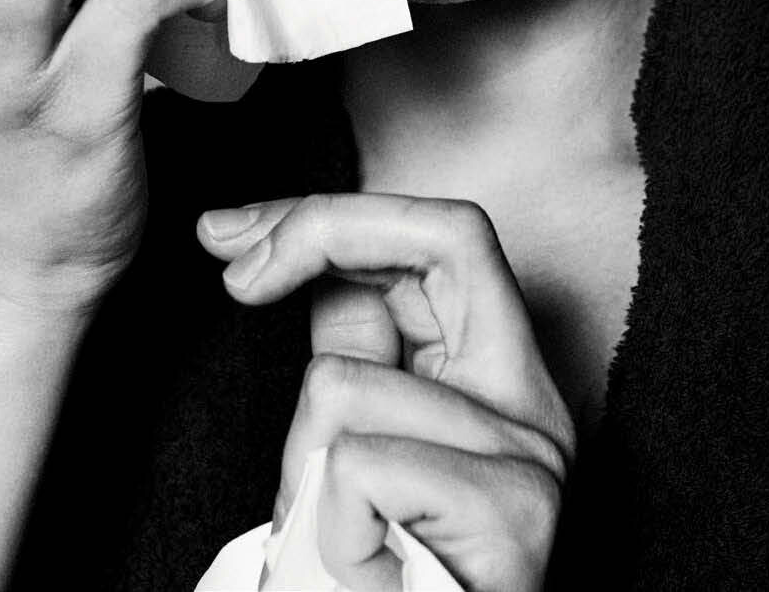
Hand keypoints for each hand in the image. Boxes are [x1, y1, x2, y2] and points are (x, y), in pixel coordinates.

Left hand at [199, 193, 575, 590]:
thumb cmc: (374, 579)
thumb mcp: (354, 443)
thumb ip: (353, 346)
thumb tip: (295, 249)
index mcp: (501, 374)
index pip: (441, 233)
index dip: (332, 213)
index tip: (233, 234)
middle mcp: (536, 404)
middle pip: (442, 239)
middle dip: (319, 232)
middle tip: (236, 271)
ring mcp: (535, 458)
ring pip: (347, 384)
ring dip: (302, 468)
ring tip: (338, 539)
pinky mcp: (515, 516)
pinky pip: (358, 464)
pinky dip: (325, 521)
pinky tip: (362, 567)